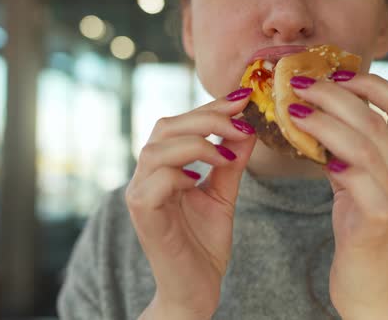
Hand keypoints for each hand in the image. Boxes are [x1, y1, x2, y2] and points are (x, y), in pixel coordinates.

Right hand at [126, 88, 256, 319]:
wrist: (196, 289)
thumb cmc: (204, 244)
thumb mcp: (223, 195)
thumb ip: (231, 164)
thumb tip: (247, 128)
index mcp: (163, 168)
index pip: (179, 125)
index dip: (209, 108)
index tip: (242, 98)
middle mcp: (146, 176)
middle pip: (166, 127)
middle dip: (206, 118)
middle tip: (241, 121)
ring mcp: (139, 194)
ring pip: (157, 149)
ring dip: (198, 143)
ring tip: (229, 154)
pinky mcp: (142, 213)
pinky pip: (156, 181)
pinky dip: (182, 172)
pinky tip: (202, 180)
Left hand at [289, 74, 387, 319]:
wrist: (375, 291)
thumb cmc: (366, 237)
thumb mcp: (365, 190)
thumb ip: (352, 157)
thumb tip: (320, 122)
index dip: (375, 85)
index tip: (341, 75)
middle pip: (378, 118)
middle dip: (337, 94)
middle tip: (302, 84)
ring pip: (365, 142)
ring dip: (325, 119)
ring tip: (294, 108)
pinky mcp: (379, 218)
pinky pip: (354, 175)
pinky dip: (330, 155)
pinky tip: (307, 146)